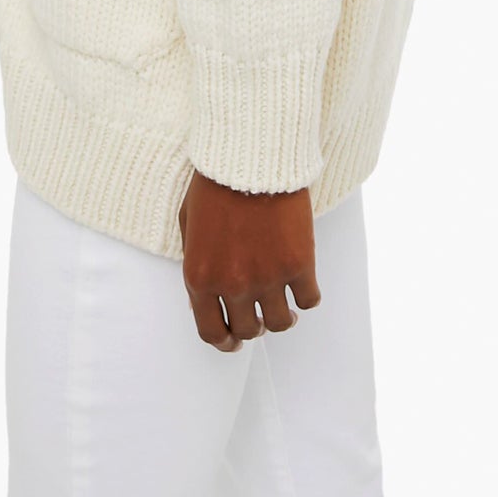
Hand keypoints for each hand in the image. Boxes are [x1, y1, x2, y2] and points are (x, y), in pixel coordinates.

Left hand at [177, 167, 321, 351]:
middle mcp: (233, 285)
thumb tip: (202, 301)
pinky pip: (309, 300)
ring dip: (283, 317)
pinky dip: (307, 296)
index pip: (211, 333)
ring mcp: (268, 277)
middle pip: (248, 330)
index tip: (234, 341)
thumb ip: (196, 267)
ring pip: (281, 323)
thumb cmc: (215, 182)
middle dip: (254, 326)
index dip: (225, 342)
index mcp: (200, 278)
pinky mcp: (299, 264)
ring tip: (286, 303)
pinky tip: (303, 282)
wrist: (250, 154)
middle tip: (261, 315)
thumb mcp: (188, 225)